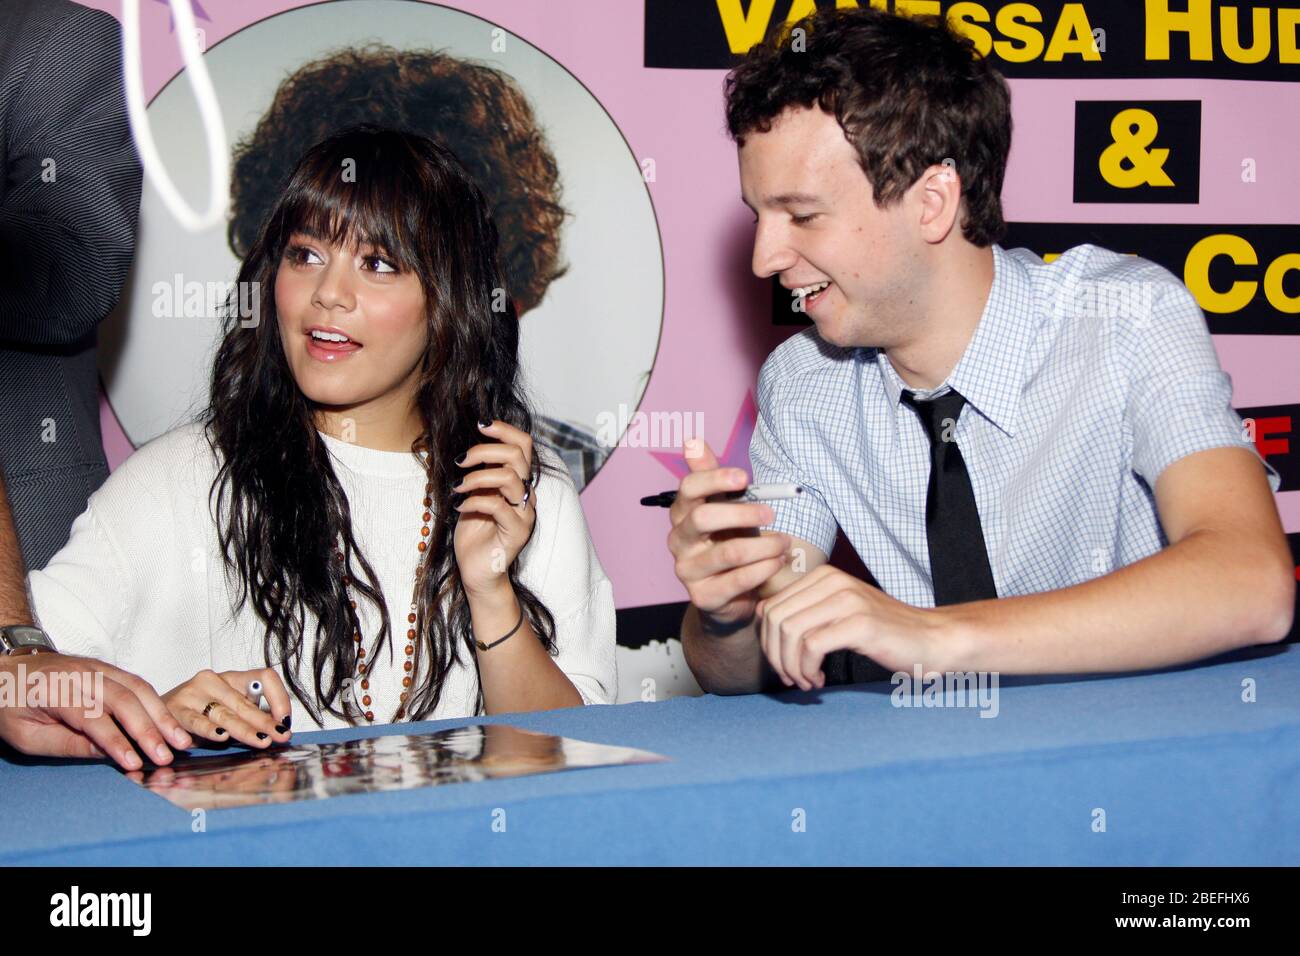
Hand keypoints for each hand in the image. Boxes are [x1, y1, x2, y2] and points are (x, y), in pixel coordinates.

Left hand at [0, 653, 192, 769]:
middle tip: (166, 754)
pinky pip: (137, 683)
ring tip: (179, 739)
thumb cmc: (11, 705)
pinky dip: (157, 702)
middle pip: (123, 699)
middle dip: (149, 729)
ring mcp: (96, 667)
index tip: (133, 762)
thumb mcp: (26, 736)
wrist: (5, 672)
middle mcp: (79, 673)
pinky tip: (168, 721)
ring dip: (161, 714)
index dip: (115, 741)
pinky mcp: (107, 668)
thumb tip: (105, 755)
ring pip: (137, 688)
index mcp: (52, 690)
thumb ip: (66, 745)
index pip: (91, 716)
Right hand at [161, 667, 292, 748]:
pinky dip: (210, 730)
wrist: (153, 713)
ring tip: (261, 740)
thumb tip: (279, 729)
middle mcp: (213, 681)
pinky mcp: (175, 710)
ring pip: (226, 713)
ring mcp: (193, 694)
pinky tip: (222, 737)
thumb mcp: (226, 708)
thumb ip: (248, 714)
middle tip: (280, 736)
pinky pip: (197, 721)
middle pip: (246, 701)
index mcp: (231, 678)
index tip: (285, 719)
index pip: (264, 677)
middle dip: (266, 721)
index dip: (279, 697)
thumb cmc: (196, 713)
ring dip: (245, 729)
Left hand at [453, 419, 536, 598]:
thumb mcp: (475, 493)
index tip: (480, 425)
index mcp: (519, 482)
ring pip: (509, 477)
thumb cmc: (474, 532)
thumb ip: (480, 471)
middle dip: (484, 451)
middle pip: (517, 455)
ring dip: (477, 477)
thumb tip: (472, 443)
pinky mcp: (517, 532)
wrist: (477, 571)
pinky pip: (498, 505)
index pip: (524, 444)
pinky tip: (460, 506)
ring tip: (458, 487)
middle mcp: (527, 495)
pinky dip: (474, 501)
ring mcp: (525, 513)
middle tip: (460, 462)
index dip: (504, 430)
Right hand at [667, 439, 791, 628]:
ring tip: (784, 542)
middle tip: (772, 513)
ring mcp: (688, 570)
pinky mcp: (703, 597)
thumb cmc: (728, 542)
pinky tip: (778, 562)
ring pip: (729, 552)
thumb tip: (693, 441)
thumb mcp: (723, 508)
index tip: (744, 477)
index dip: (715, 478)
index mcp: (682, 513)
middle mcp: (678, 540)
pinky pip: (738, 580)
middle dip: (743, 512)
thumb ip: (711, 477)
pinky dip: (764, 569)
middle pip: (703, 517)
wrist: (727, 597)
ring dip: (764, 545)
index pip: (688, 488)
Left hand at [755, 564, 959, 689]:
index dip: (768, 643)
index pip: (769, 607)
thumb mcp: (838, 614)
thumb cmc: (884, 633)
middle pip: (774, 620)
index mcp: (822, 576)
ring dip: (791, 667)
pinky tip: (820, 681)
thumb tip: (764, 623)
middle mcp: (831, 581)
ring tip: (807, 682)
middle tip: (793, 679)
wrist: (933, 639)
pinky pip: (811, 646)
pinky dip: (808, 670)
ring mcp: (846, 599)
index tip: (787, 664)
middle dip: (775, 657)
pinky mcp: (859, 622)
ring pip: (789, 633)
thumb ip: (805, 613)